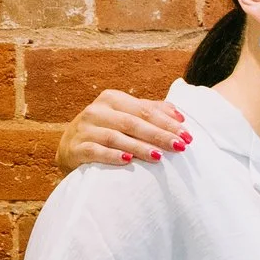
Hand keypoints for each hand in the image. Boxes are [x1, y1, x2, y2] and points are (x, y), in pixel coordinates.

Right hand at [55, 89, 187, 168]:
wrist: (71, 147)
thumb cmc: (108, 129)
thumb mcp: (127, 115)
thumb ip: (151, 111)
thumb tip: (180, 116)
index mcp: (112, 99)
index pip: (145, 110)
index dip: (167, 123)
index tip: (187, 135)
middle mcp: (96, 111)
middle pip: (132, 123)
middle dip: (158, 135)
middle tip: (180, 146)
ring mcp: (84, 129)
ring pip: (115, 137)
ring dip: (139, 147)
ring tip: (159, 156)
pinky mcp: (75, 148)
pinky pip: (95, 151)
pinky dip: (112, 155)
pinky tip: (128, 161)